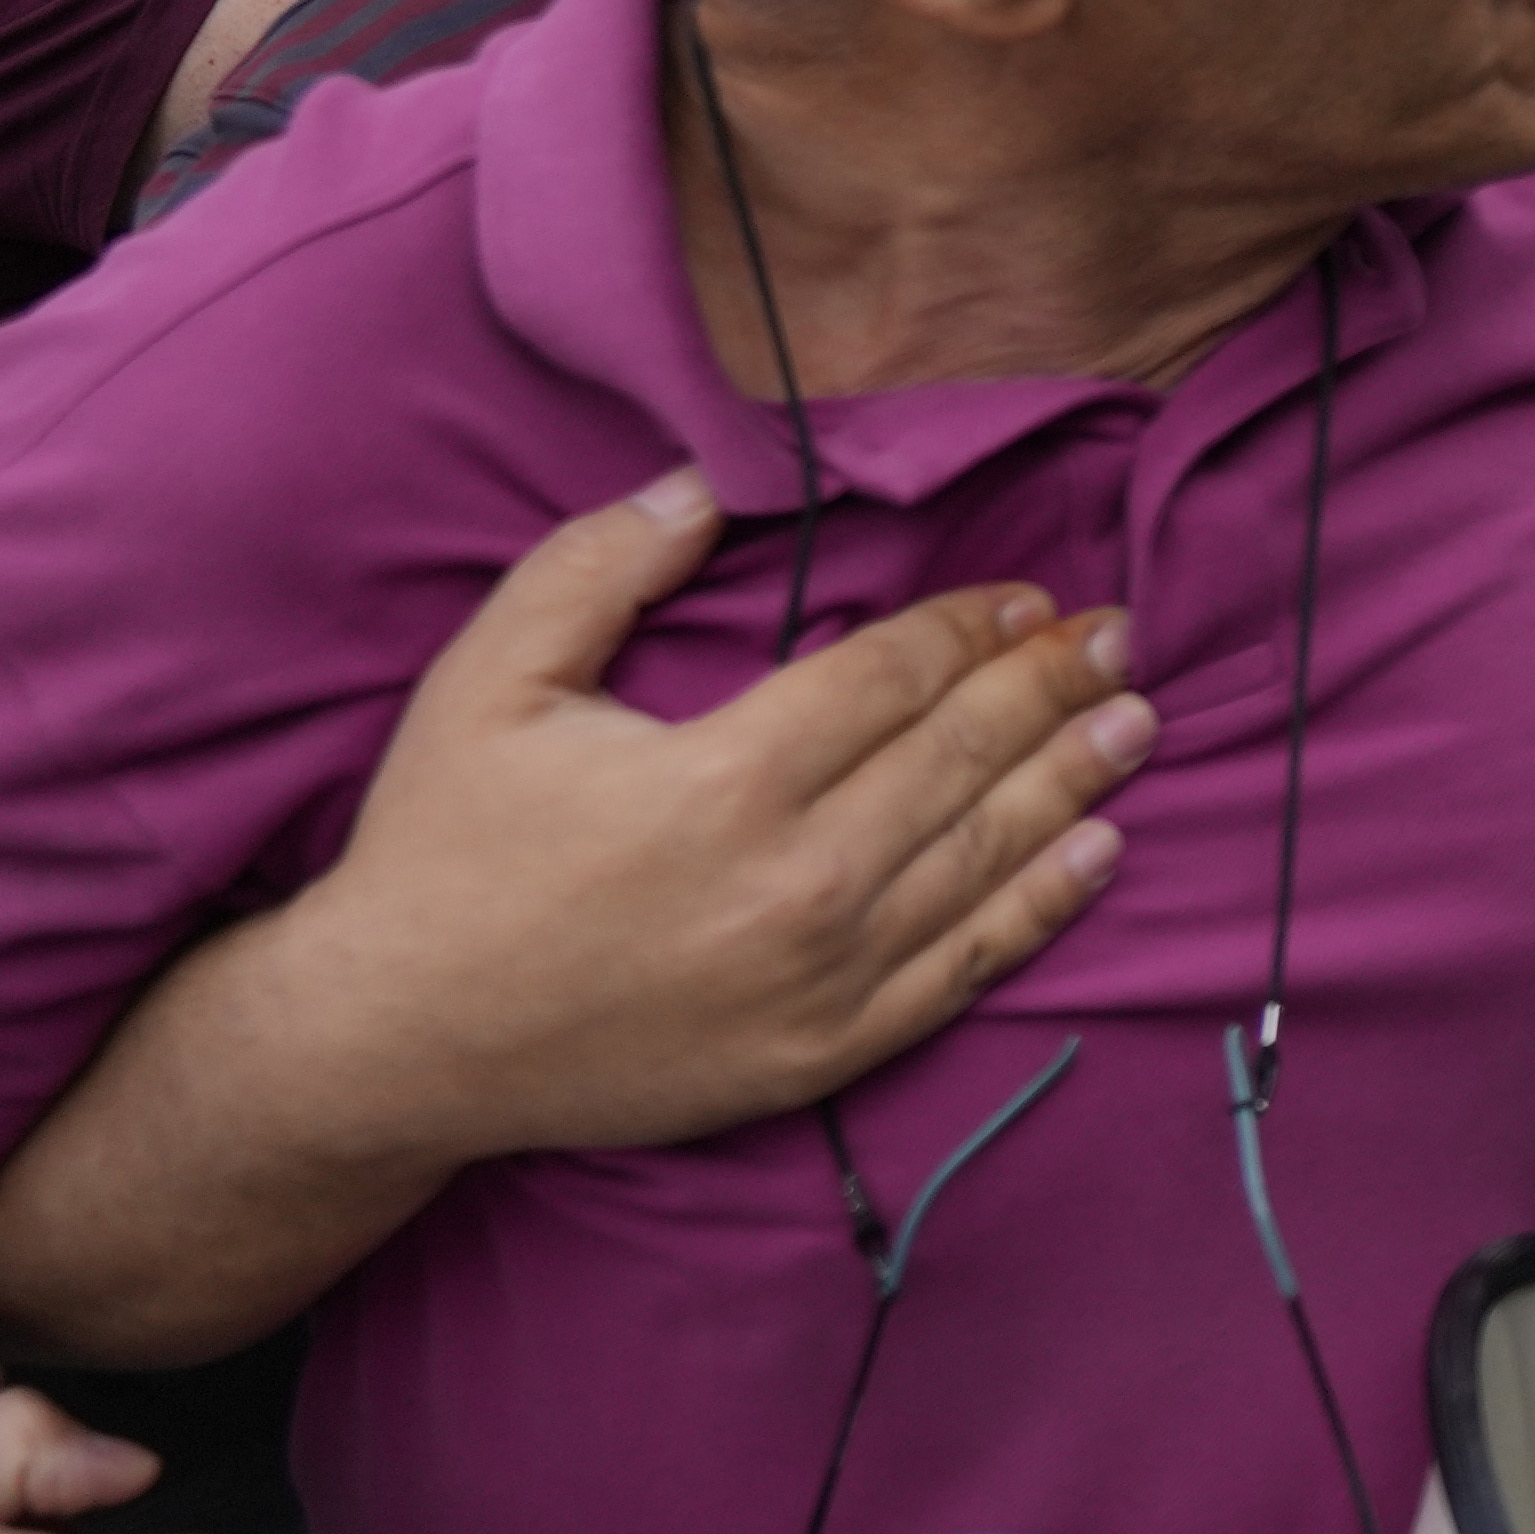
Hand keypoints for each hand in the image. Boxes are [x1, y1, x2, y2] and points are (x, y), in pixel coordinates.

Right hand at [209, 478, 1142, 1179]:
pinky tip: (1098, 851)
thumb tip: (703, 481)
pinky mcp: (826, 1051)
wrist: (398, 1042)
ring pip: (986, 857)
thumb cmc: (441, 849)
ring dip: (1073, 780)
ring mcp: (822, 977)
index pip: (894, 679)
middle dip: (1051, 687)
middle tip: (1122, 639)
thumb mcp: (488, 683)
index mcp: (726, 778)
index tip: (1025, 598)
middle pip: (963, 757)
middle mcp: (797, 880)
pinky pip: (965, 968)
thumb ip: (597, 569)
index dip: (970, 629)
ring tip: (1137, 721)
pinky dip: (1043, 905)